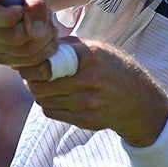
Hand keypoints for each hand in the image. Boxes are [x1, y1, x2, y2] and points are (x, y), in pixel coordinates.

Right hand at [0, 0, 57, 67]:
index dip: (10, 16)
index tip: (23, 8)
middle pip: (11, 38)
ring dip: (45, 40)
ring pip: (22, 53)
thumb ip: (36, 2)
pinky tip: (46, 36)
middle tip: (49, 14)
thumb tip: (35, 30)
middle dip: (38, 29)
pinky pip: (26, 63)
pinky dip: (43, 51)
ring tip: (49, 23)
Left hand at [16, 40, 167, 147]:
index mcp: (90, 57)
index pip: (47, 64)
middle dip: (31, 79)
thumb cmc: (112, 68)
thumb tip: (30, 49)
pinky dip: (48, 104)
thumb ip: (66, 46)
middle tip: (32, 75)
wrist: (139, 100)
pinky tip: (56, 97)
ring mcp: (88, 103)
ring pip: (43, 99)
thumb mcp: (96, 48)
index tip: (28, 64)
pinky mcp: (86, 120)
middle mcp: (89, 80)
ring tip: (45, 85)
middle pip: (41, 84)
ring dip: (39, 92)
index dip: (31, 66)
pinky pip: (52, 112)